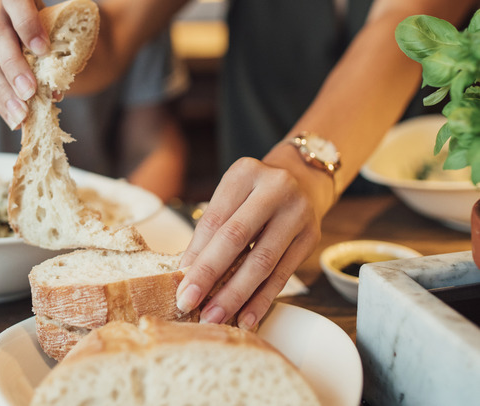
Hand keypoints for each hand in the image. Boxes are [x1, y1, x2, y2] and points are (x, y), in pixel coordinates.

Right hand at [0, 0, 48, 129]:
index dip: (28, 23)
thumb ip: (58, 52)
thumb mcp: (58, 33)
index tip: (42, 50)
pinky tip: (12, 117)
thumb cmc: (51, 32)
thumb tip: (54, 91)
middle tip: (30, 92)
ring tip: (21, 114)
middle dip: (13, 66)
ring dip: (3, 90)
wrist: (32, 35)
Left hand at [175, 157, 323, 329]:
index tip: (180, 283)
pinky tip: (247, 318)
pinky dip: (262, 300)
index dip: (195, 254)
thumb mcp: (230, 197)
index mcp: (245, 174)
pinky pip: (283, 275)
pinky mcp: (311, 238)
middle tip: (190, 303)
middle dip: (209, 275)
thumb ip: (210, 230)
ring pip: (262, 262)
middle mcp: (275, 189)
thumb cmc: (254, 193)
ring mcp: (297, 213)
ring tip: (215, 316)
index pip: (214, 220)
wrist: (303, 180)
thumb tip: (186, 273)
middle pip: (236, 238)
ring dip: (235, 295)